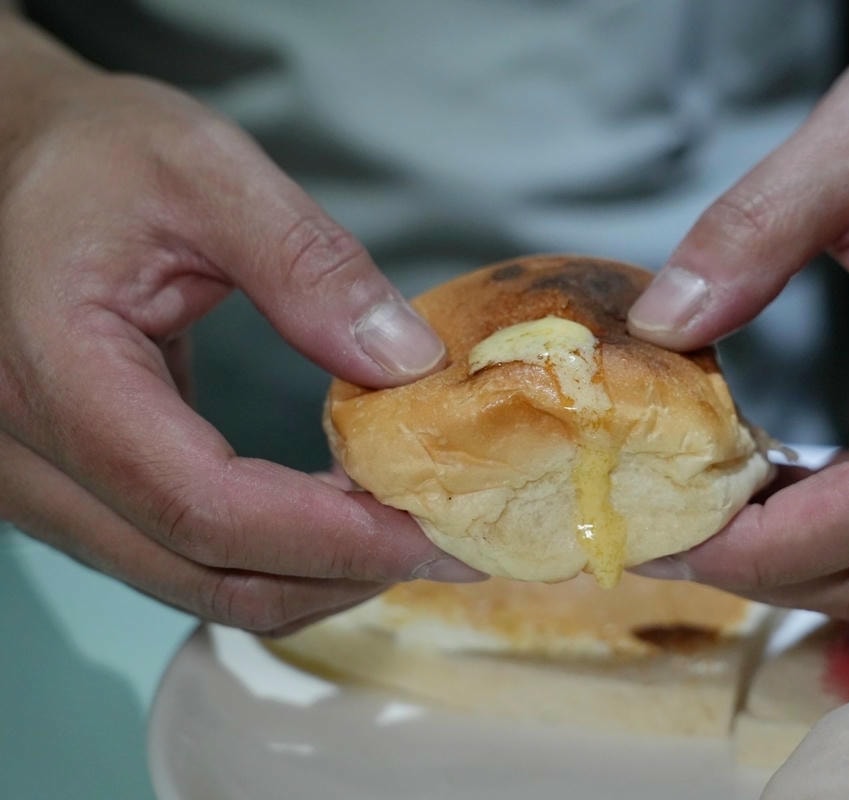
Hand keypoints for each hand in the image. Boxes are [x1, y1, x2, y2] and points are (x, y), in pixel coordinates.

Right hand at [0, 17, 480, 634]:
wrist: (6, 161)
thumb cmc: (88, 154)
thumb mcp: (205, 170)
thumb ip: (307, 265)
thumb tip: (409, 368)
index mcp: (56, 372)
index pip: (204, 505)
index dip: (330, 536)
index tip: (432, 528)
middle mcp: (29, 456)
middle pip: (203, 572)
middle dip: (339, 572)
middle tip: (445, 539)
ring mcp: (43, 485)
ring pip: (193, 584)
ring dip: (312, 576)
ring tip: (406, 528)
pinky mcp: (75, 487)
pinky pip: (180, 556)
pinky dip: (273, 555)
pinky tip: (339, 516)